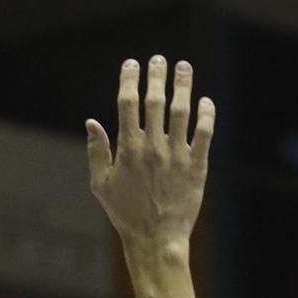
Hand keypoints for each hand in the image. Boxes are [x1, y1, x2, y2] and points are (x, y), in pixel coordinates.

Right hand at [86, 55, 215, 251]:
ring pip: (182, 112)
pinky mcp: (197, 166)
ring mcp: (177, 155)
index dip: (129, 80)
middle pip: (155, 101)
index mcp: (128, 148)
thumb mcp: (101, 183)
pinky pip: (204, 134)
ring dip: (183, 86)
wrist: (156, 238)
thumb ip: (96, 151)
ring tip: (184, 67)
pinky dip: (206, 115)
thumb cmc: (125, 213)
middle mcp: (153, 147)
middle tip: (159, 59)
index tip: (132, 64)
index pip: (127, 104)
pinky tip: (206, 101)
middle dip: (156, 76)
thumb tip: (91, 121)